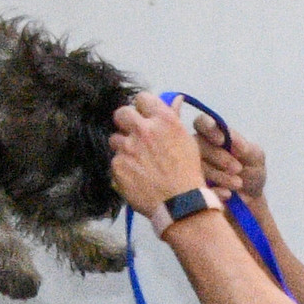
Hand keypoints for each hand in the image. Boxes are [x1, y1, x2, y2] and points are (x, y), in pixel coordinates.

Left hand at [111, 91, 211, 217]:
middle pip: (121, 114)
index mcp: (163, 120)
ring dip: (123, 148)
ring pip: (115, 139)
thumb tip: (175, 98)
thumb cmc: (188, 174)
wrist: (181, 204)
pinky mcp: (118, 165)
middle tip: (134, 137)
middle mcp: (143, 130)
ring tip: (137, 163)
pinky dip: (123, 168)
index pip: (142, 98)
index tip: (144, 117)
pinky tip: (136, 177)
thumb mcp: (187, 142)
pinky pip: (115, 161)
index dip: (142, 108)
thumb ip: (174, 119)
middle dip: (126, 123)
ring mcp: (128, 148)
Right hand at [196, 117, 265, 204]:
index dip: (209, 128)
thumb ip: (247, 147)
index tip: (222, 140)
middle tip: (238, 168)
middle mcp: (198, 148)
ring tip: (238, 184)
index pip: (201, 123)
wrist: (251, 200)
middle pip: (197, 144)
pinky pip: (196, 187)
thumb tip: (234, 142)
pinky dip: (214, 190)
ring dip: (219, 175)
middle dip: (218, 156)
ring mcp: (193, 168)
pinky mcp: (192, 188)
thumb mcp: (256, 158)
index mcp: (212, 135)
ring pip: (197, 166)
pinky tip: (228, 194)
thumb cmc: (252, 172)